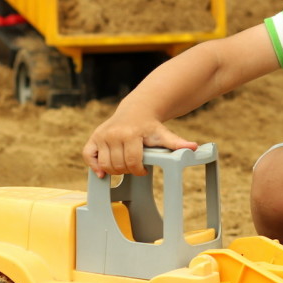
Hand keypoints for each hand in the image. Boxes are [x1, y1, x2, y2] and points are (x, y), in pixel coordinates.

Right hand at [82, 105, 196, 177]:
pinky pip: (88, 156)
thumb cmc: (151, 126)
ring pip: (105, 164)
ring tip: (124, 165)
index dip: (139, 170)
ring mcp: (102, 136)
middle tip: (134, 166)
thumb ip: (176, 143)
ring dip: (115, 170)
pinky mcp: (94, 137)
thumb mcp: (163, 134)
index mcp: (131, 134)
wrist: (137, 110)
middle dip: (128, 170)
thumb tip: (194, 148)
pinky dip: (94, 166)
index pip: (133, 162)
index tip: (144, 170)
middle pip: (119, 165)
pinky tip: (102, 172)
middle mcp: (114, 134)